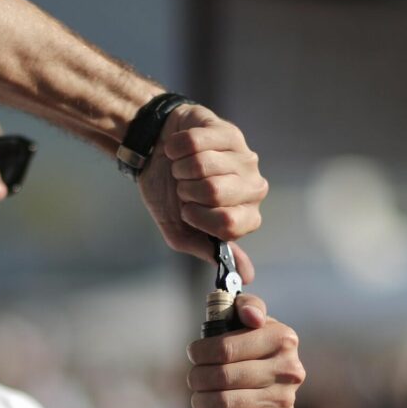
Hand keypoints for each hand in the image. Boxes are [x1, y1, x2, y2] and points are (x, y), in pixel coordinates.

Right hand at [138, 104, 266, 282]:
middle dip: (187, 190)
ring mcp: (243, 156)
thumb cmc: (169, 195)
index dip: (198, 218)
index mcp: (246, 216)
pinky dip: (176, 149)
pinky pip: (194, 143)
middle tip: (184, 187)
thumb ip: (210, 252)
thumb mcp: (181, 231)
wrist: (153, 156)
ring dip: (181, 169)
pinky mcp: (227, 130)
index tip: (187, 211)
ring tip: (182, 168)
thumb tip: (246, 277)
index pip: (228, 225)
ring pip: (203, 165)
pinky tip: (179, 150)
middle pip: (215, 192)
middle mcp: (253, 186)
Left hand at [186, 293, 305, 407]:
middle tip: (194, 379)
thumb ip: (247, 307)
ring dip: (201, 402)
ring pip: (225, 403)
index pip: (225, 348)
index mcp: (282, 338)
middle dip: (198, 378)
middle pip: (222, 376)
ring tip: (199, 398)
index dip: (200, 352)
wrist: (277, 388)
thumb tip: (252, 316)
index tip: (194, 354)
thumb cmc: (255, 349)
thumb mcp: (253, 322)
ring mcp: (285, 399)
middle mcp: (289, 369)